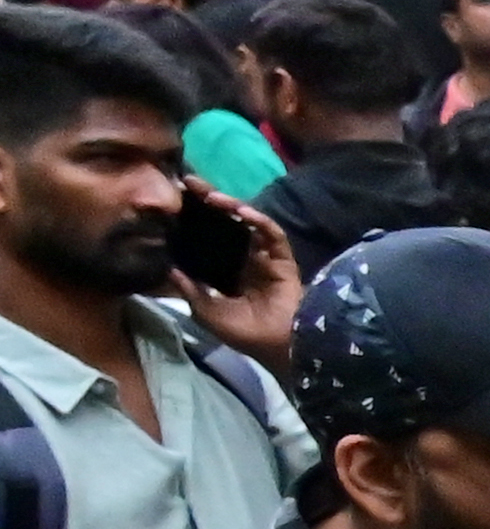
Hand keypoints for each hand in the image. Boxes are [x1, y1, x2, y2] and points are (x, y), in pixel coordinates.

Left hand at [177, 189, 300, 364]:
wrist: (277, 345)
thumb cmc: (244, 333)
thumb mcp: (205, 311)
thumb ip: (189, 289)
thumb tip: (168, 267)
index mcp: (228, 272)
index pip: (209, 238)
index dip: (195, 220)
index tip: (175, 201)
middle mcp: (246, 260)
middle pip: (227, 223)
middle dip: (210, 203)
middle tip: (189, 183)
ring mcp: (265, 258)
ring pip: (248, 224)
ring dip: (232, 207)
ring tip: (212, 195)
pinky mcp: (283, 259)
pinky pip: (272, 235)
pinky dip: (259, 221)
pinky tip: (242, 211)